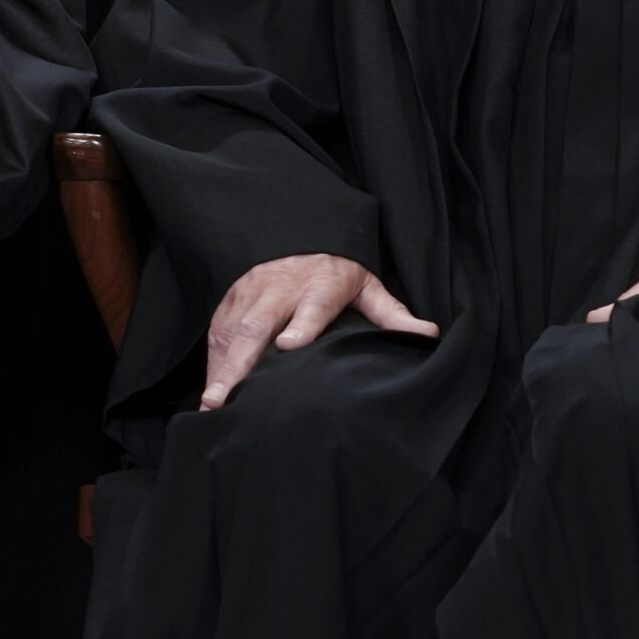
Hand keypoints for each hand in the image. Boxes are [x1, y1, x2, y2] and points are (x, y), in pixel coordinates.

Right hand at [201, 253, 438, 409]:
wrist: (296, 236)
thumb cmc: (336, 272)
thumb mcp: (367, 286)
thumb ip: (391, 312)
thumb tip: (427, 334)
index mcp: (319, 285)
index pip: (311, 306)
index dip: (302, 325)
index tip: (289, 346)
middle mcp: (279, 289)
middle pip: (257, 325)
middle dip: (241, 362)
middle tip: (228, 397)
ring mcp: (251, 294)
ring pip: (232, 331)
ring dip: (220, 368)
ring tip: (212, 402)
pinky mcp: (230, 300)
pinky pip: (217, 331)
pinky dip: (212, 361)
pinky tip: (210, 389)